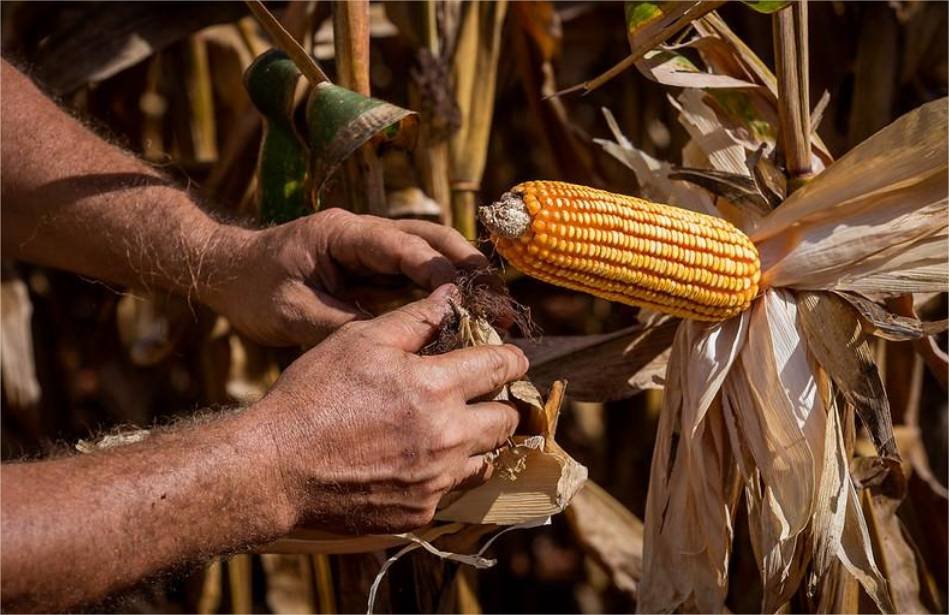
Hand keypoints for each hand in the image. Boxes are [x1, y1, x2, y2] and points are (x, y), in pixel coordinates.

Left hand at [205, 209, 486, 346]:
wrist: (228, 272)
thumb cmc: (254, 289)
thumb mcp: (292, 314)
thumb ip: (343, 325)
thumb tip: (398, 347)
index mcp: (344, 232)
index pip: (405, 246)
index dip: (442, 273)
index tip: (471, 303)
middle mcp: (365, 232)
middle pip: (432, 239)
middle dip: (470, 270)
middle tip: (502, 304)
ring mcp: (371, 247)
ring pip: (431, 254)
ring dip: (465, 280)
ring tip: (497, 312)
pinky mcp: (373, 266)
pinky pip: (417, 275)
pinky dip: (444, 294)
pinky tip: (466, 320)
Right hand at [243, 285, 528, 533]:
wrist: (275, 469)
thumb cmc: (315, 395)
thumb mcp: (361, 341)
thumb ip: (415, 318)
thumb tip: (453, 295)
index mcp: (436, 387)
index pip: (503, 367)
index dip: (512, 358)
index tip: (511, 358)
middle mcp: (447, 437)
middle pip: (508, 419)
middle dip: (502, 402)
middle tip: (483, 395)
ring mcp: (436, 480)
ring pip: (488, 458)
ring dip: (479, 440)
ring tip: (453, 426)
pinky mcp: (421, 511)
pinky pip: (454, 489)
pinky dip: (447, 472)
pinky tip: (419, 459)